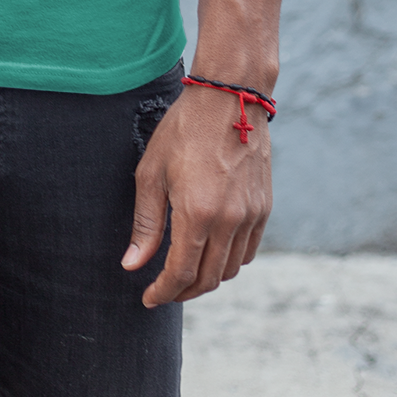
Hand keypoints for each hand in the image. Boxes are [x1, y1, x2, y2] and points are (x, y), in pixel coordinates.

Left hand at [122, 80, 271, 304]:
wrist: (229, 98)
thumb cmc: (184, 130)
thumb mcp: (152, 173)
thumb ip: (146, 224)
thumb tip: (133, 264)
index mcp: (197, 213)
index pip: (181, 273)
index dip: (163, 292)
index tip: (149, 298)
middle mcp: (229, 220)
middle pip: (208, 279)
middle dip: (183, 292)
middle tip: (164, 290)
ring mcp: (251, 215)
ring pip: (230, 269)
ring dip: (207, 279)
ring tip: (186, 272)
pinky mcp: (264, 208)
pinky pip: (248, 251)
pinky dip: (229, 261)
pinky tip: (212, 252)